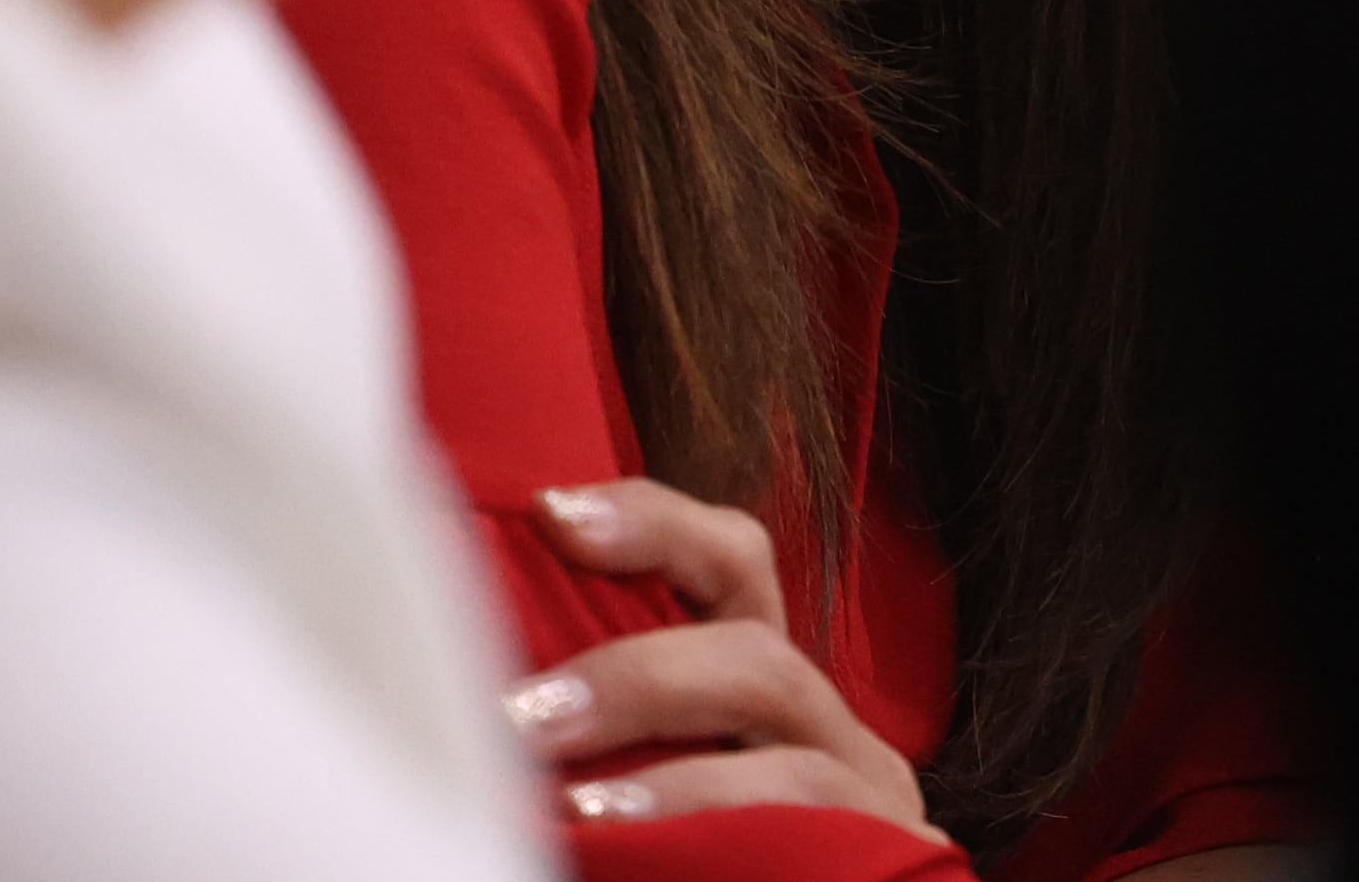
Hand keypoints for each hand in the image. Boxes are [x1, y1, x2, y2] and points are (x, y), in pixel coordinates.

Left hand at [502, 477, 940, 840]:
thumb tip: (475, 698)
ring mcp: (865, 796)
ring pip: (788, 735)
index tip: (551, 512)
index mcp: (764, 688)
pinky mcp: (882, 854)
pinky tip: (621, 843)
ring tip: (570, 807)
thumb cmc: (691, 866)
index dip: (652, 521)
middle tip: (519, 714)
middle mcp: (826, 726)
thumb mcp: (643, 786)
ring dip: (669, 766)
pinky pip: (804, 821)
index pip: (732, 561)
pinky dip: (706, 818)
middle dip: (633, 669)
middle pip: (755, 646)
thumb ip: (598, 738)